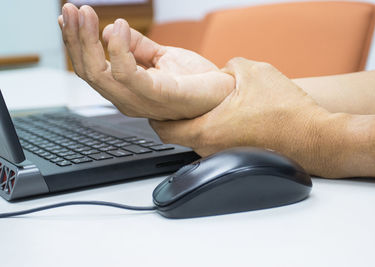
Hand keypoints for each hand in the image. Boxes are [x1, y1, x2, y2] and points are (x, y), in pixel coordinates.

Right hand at [58, 4, 233, 119]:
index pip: (91, 68)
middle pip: (89, 71)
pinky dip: (119, 50)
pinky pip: (127, 75)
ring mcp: (141, 100)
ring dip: (87, 41)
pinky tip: (119, 28)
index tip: (70, 17)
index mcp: (127, 90)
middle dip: (76, 38)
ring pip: (99, 74)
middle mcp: (128, 98)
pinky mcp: (157, 96)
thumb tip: (111, 31)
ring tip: (86, 14)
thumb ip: (137, 47)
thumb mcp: (162, 57)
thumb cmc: (195, 82)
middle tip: (72, 10)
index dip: (77, 43)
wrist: (225, 94)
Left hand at [150, 58, 333, 175]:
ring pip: (195, 139)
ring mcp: (223, 156)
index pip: (161, 128)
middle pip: (175, 135)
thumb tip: (220, 70)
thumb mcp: (253, 71)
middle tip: (173, 101)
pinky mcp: (237, 158)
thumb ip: (227, 67)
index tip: (152, 103)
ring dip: (193, 123)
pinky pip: (214, 144)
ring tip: (203, 104)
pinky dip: (212, 130)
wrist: (315, 137)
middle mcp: (210, 148)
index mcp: (206, 129)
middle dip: (170, 118)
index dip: (152, 113)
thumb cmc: (287, 111)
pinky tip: (226, 115)